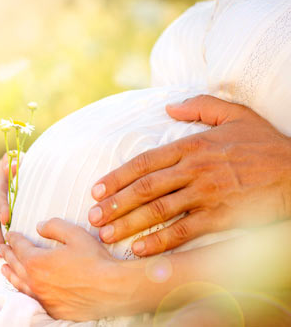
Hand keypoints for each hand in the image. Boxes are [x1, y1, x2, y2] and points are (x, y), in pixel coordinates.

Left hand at [0, 218, 132, 320]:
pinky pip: (30, 297)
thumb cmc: (94, 259)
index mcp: (37, 261)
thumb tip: (39, 226)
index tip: (10, 234)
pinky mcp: (51, 308)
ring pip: (19, 284)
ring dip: (9, 273)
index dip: (14, 238)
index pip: (19, 247)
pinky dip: (22, 290)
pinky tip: (24, 288)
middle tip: (0, 248)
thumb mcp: (75, 234)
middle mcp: (34, 281)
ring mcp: (42, 297)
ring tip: (3, 268)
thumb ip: (54, 226)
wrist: (110, 288)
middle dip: (7, 254)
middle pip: (15, 265)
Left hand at [89, 95, 290, 255]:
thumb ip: (200, 106)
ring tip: (106, 234)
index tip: (97, 189)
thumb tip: (169, 109)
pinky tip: (140, 249)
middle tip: (93, 216)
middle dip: (115, 203)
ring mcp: (205, 194)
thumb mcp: (234, 114)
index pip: (144, 162)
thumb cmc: (263, 143)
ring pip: (158, 210)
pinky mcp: (219, 217)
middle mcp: (193, 169)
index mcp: (192, 145)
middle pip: (144, 188)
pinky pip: (183, 231)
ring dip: (129, 223)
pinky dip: (160, 241)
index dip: (117, 176)